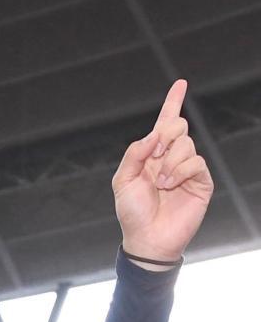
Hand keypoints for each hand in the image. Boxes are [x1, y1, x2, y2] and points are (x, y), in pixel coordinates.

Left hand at [112, 79, 212, 263]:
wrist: (147, 238)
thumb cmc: (132, 213)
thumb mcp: (122, 181)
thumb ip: (133, 154)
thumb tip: (152, 135)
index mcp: (151, 155)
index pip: (164, 124)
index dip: (173, 103)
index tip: (180, 84)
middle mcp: (170, 158)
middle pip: (178, 126)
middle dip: (166, 134)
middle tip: (155, 154)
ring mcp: (187, 169)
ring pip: (186, 143)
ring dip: (169, 161)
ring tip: (160, 183)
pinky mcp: (201, 181)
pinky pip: (195, 161)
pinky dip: (180, 171)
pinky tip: (170, 185)